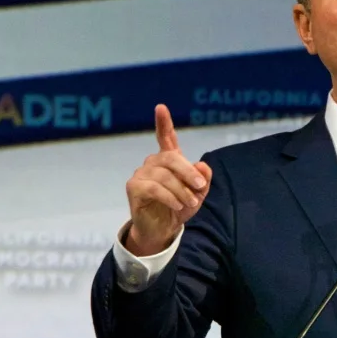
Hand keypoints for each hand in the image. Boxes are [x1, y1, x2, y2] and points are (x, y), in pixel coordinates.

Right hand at [124, 105, 211, 255]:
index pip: (165, 137)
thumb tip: (203, 165)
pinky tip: (177, 205)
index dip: (163, 123)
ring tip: (190, 203)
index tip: (160, 107)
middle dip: (188, 172)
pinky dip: (169, 197)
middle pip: (171, 158)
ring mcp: (141, 174)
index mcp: (169, 160)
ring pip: (164, 175)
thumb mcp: (197, 195)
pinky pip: (154, 188)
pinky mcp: (133, 188)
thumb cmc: (180, 208)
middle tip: (200, 187)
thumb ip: (202, 180)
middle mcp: (153, 163)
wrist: (163, 230)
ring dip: (181, 190)